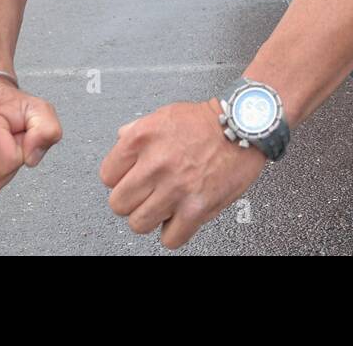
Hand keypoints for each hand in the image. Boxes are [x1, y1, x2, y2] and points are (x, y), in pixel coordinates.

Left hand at [101, 99, 266, 248]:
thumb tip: (120, 139)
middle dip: (133, 201)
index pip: (107, 176)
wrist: (245, 124)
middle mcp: (155, 163)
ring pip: (139, 224)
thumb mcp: (165, 114)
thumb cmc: (209, 120)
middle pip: (119, 204)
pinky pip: (170, 238)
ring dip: (152, 218)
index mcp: (142, 139)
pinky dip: (174, 232)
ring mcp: (175, 187)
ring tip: (165, 206)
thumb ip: (137, 128)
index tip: (132, 180)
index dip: (120, 180)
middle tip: (148, 194)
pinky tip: (181, 217)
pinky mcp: (197, 207)